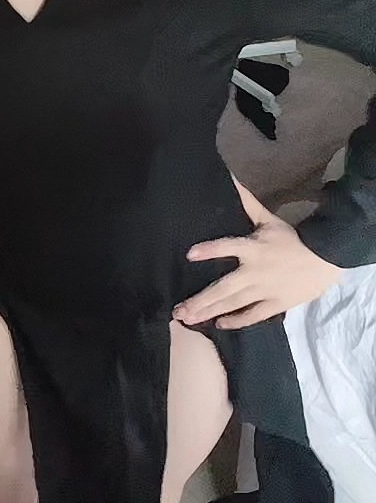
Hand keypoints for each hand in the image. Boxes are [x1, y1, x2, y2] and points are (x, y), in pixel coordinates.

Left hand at [173, 178, 342, 329]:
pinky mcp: (276, 304)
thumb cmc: (292, 238)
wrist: (325, 258)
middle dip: (201, 300)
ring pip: (234, 304)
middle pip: (224, 287)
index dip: (209, 250)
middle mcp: (255, 271)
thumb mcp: (268, 218)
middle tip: (178, 311)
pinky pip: (253, 315)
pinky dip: (237, 321)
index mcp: (253, 248)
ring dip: (211, 312)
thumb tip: (230, 178)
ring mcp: (265, 290)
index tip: (189, 255)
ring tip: (189, 320)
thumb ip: (246, 202)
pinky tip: (219, 324)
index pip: (228, 246)